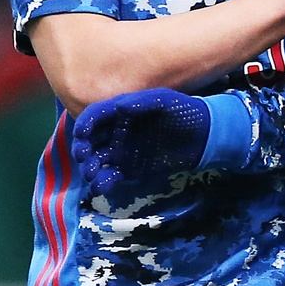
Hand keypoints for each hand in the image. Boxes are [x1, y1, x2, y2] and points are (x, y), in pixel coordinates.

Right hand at [72, 88, 209, 199]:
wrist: (203, 136)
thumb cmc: (183, 110)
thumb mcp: (164, 100)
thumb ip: (142, 102)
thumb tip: (119, 107)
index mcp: (118, 111)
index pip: (94, 116)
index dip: (84, 124)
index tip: (82, 135)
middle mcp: (114, 131)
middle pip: (89, 140)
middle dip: (82, 149)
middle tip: (84, 157)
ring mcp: (120, 151)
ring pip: (95, 160)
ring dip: (89, 168)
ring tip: (93, 174)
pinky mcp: (128, 170)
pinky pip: (109, 176)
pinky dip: (102, 182)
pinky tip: (103, 184)